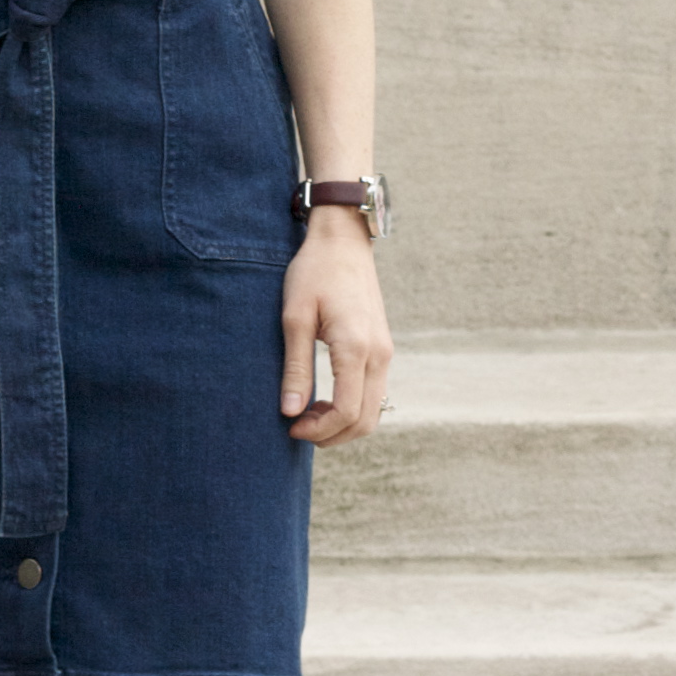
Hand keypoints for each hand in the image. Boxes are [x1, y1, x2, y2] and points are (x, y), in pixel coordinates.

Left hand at [280, 209, 391, 443]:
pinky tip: (324, 399)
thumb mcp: (294, 318)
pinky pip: (374, 392)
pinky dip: (352, 407)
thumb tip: (290, 412)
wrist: (343, 241)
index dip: (319, 430)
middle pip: (365, 420)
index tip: (291, 427)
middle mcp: (379, 354)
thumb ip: (295, 368)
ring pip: (373, 410)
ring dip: (343, 424)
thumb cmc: (313, 273)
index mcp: (356, 347)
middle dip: (332, 435)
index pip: (347, 411)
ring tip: (308, 415)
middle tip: (298, 429)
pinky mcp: (382, 348)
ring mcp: (385, 351)